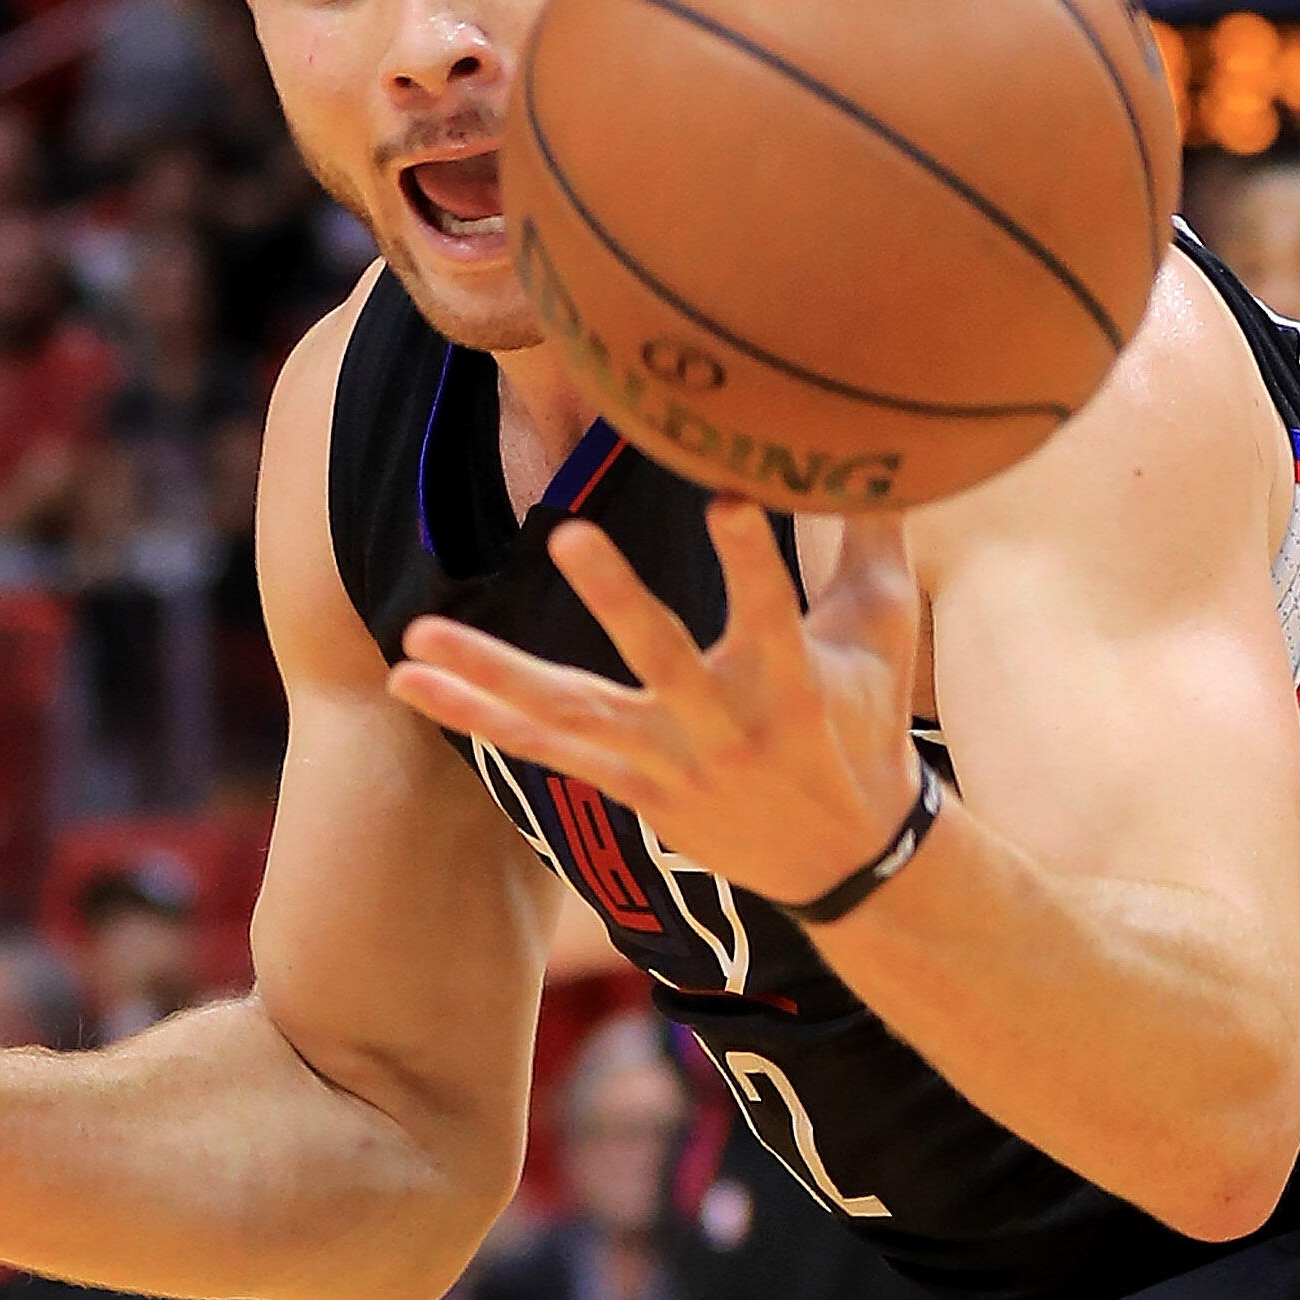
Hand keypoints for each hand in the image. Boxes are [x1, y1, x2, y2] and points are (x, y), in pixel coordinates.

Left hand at [385, 498, 926, 911]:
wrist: (847, 859)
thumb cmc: (862, 721)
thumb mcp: (883, 631)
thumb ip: (874, 534)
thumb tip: (887, 440)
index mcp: (792, 683)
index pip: (773, 610)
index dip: (752, 560)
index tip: (730, 496)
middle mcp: (724, 726)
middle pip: (665, 659)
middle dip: (622, 601)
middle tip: (573, 535)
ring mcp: (668, 762)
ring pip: (572, 716)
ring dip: (492, 678)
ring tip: (418, 638)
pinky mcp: (629, 787)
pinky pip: (543, 751)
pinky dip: (477, 718)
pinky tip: (412, 683)